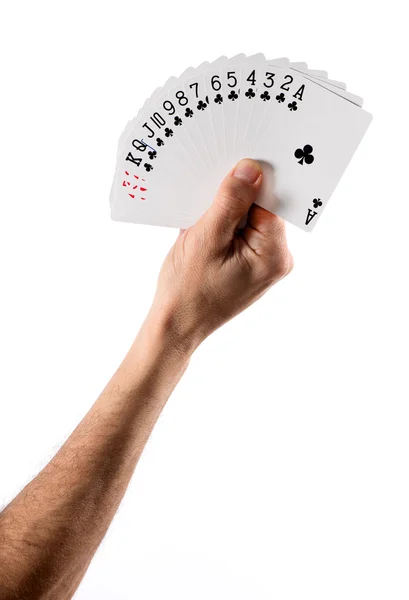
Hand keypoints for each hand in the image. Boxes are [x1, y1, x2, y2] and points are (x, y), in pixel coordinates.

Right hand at [149, 159, 293, 352]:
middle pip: (262, 209)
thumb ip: (230, 202)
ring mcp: (263, 263)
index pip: (271, 201)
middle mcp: (276, 259)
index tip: (232, 162)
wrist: (176, 326)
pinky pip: (240, 233)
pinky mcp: (249, 265)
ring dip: (225, 211)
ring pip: (248, 219)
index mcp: (274, 255)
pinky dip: (222, 224)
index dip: (250, 180)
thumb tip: (251, 168)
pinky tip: (202, 226)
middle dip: (235, 196)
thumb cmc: (188, 290)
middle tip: (210, 185)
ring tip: (201, 215)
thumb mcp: (206, 239)